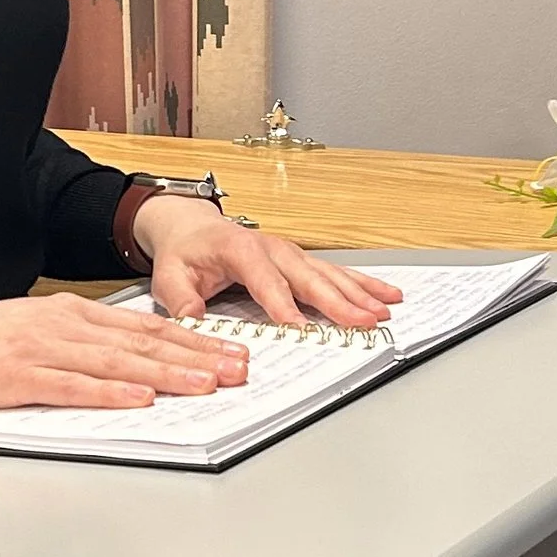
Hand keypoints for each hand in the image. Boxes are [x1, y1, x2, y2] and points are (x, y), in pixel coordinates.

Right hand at [0, 293, 254, 413]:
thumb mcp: (29, 338)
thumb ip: (77, 351)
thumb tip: (129, 371)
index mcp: (67, 315)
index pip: (145, 329)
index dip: (195, 340)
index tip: (233, 351)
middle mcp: (60, 326)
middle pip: (142, 341)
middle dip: (197, 355)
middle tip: (240, 367)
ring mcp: (38, 350)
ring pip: (115, 361)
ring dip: (166, 373)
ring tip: (205, 383)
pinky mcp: (14, 377)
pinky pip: (69, 386)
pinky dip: (108, 392)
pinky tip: (137, 398)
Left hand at [133, 197, 403, 330]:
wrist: (191, 228)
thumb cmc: (185, 253)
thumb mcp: (170, 276)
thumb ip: (179, 298)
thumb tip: (193, 319)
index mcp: (240, 249)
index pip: (265, 280)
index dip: (283, 304)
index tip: (301, 328)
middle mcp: (273, 248)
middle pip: (309, 277)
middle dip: (338, 301)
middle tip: (363, 321)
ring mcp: (291, 253)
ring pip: (330, 274)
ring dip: (359, 293)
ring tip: (384, 310)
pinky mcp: (301, 261)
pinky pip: (336, 273)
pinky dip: (363, 284)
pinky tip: (386, 295)